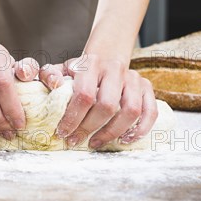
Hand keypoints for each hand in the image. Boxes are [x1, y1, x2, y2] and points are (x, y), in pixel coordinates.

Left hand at [39, 54, 157, 149]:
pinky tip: (124, 139)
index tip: (63, 132)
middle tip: (76, 140)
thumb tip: (53, 85)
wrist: (105, 58)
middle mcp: (115, 69)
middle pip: (107, 105)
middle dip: (89, 128)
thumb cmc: (81, 71)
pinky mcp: (146, 87)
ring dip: (113, 132)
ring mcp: (134, 78)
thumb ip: (50, 75)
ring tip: (96, 142)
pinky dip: (140, 129)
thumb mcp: (62, 69)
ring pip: (130, 111)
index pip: (85, 94)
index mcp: (92, 64)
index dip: (74, 118)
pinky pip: (150, 111)